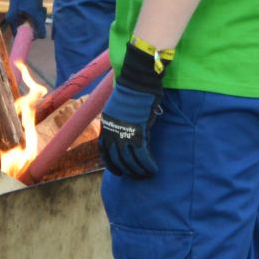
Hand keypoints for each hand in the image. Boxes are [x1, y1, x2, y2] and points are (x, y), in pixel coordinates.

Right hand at [5, 0, 47, 37]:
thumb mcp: (35, 13)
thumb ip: (38, 27)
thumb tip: (41, 37)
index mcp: (12, 20)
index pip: (19, 35)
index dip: (29, 36)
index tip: (37, 33)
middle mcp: (14, 17)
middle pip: (26, 28)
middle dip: (35, 24)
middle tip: (41, 17)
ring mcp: (19, 12)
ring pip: (30, 21)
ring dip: (38, 18)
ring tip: (41, 10)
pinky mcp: (24, 7)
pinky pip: (31, 15)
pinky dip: (37, 12)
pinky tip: (40, 6)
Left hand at [98, 45, 163, 179]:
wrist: (137, 82)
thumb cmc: (131, 91)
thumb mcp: (118, 109)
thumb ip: (120, 122)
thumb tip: (128, 133)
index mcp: (106, 126)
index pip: (104, 151)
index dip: (111, 164)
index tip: (118, 172)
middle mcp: (112, 132)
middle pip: (117, 158)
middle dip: (127, 170)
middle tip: (136, 176)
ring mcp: (124, 133)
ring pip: (130, 160)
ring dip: (139, 170)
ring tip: (146, 175)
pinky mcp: (138, 133)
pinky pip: (142, 155)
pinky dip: (148, 164)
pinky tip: (153, 169)